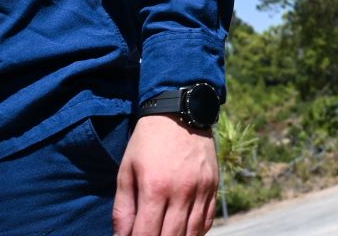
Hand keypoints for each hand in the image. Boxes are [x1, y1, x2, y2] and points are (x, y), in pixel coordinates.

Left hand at [113, 115, 218, 235]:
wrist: (179, 113)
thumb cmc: (147, 143)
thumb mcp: (126, 171)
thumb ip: (123, 208)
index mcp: (155, 188)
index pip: (146, 234)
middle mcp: (182, 191)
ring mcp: (201, 189)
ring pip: (193, 233)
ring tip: (166, 235)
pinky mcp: (214, 185)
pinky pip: (208, 219)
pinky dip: (197, 232)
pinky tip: (185, 232)